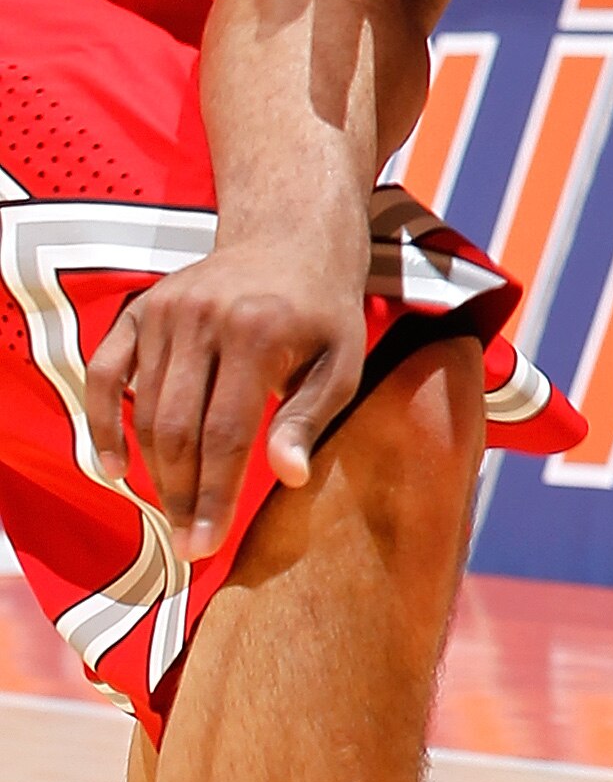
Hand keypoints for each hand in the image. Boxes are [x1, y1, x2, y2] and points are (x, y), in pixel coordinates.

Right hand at [83, 242, 370, 554]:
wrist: (288, 237)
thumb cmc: (322, 309)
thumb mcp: (342, 361)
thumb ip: (310, 418)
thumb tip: (289, 477)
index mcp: (257, 332)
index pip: (226, 434)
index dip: (213, 495)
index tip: (205, 544)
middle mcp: (203, 319)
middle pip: (177, 429)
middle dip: (180, 494)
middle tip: (188, 543)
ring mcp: (165, 311)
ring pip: (144, 409)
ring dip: (151, 470)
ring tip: (172, 511)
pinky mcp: (141, 309)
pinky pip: (104, 373)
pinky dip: (101, 422)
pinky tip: (113, 467)